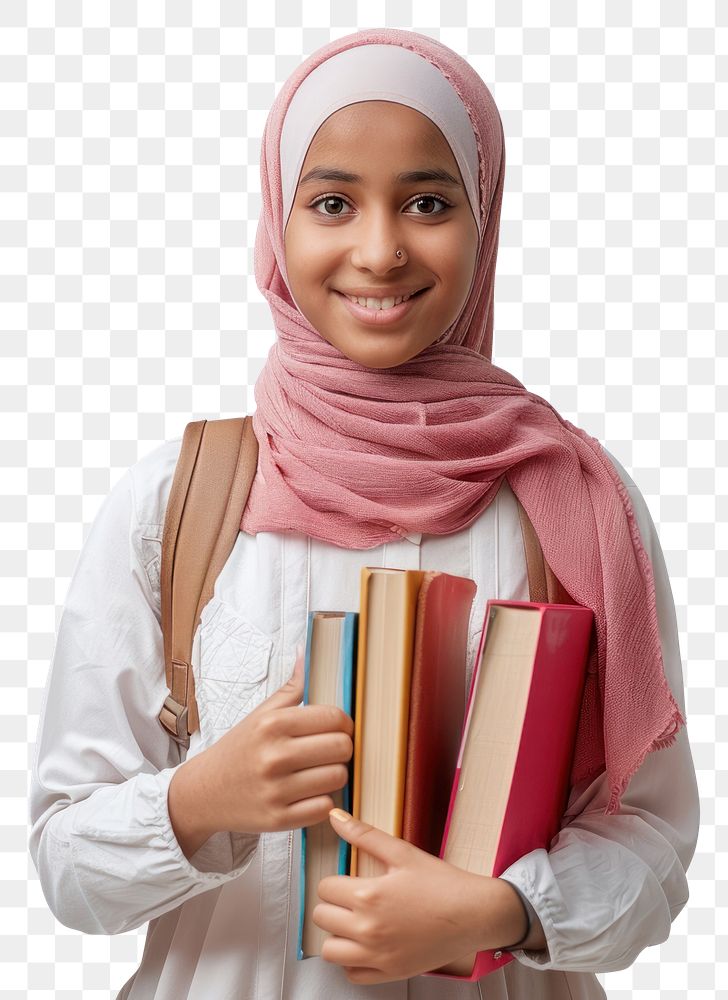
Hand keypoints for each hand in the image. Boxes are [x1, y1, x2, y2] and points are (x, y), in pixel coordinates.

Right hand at [169, 648, 353, 853]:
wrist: (203, 792)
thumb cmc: (239, 749)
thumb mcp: (260, 714)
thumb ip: (291, 687)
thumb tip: (305, 652)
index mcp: (272, 724)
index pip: (334, 717)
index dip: (344, 722)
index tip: (338, 728)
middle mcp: (274, 756)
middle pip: (342, 748)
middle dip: (343, 748)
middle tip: (331, 751)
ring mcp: (276, 790)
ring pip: (337, 778)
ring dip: (335, 775)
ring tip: (321, 771)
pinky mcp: (278, 820)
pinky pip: (324, 808)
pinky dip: (322, 801)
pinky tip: (310, 793)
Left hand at [313, 809, 499, 984]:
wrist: (474, 914)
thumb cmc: (442, 883)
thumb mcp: (402, 852)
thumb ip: (364, 834)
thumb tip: (335, 816)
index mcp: (368, 896)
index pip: (324, 888)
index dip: (335, 881)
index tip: (348, 880)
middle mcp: (368, 929)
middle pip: (321, 918)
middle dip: (332, 905)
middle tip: (351, 899)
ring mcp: (378, 955)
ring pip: (329, 951)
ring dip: (336, 935)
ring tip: (353, 922)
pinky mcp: (390, 973)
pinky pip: (352, 974)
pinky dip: (352, 961)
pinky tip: (365, 945)